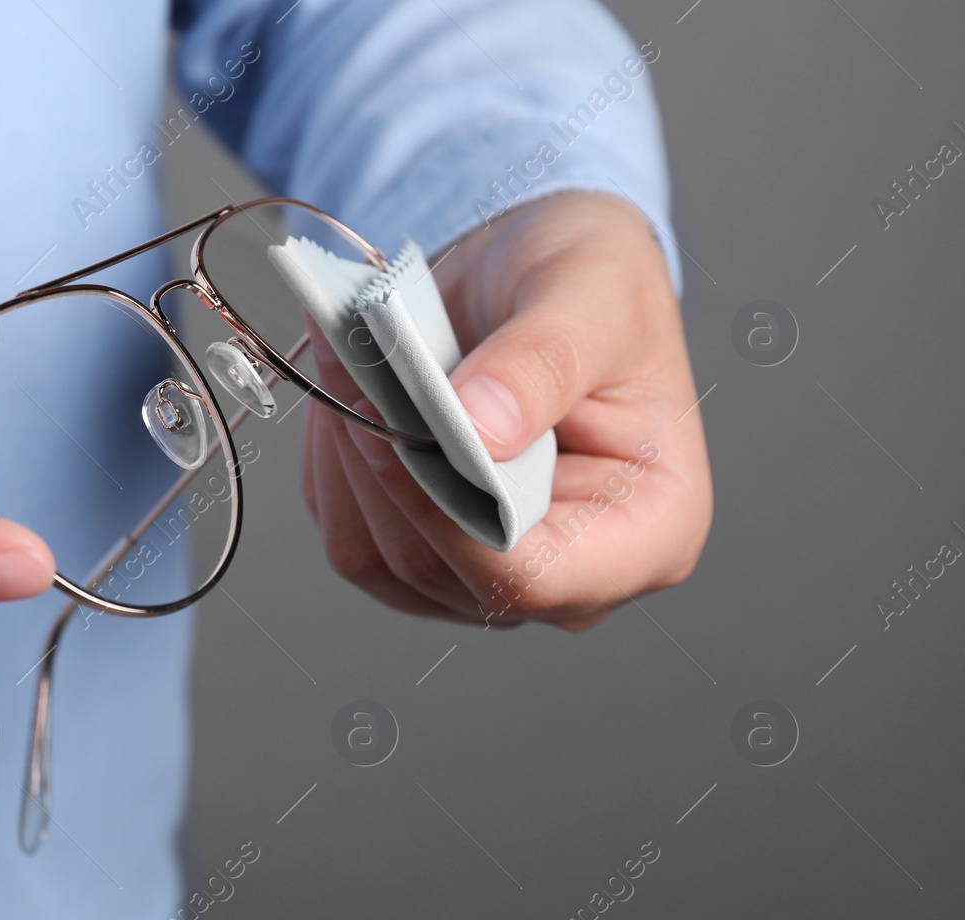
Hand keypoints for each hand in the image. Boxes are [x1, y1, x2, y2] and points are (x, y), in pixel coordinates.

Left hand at [304, 191, 712, 628]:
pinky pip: (348, 532)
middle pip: (441, 567)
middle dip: (389, 464)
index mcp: (649, 533)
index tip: (402, 424)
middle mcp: (568, 576)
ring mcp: (485, 572)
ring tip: (352, 358)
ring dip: (349, 456)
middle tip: (360, 360)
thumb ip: (541, 362)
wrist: (534, 277)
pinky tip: (349, 389)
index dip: (452, 516)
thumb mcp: (592, 293)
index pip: (533, 575)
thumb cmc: (595, 284)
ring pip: (378, 557)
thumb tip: (478, 428)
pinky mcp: (418, 551)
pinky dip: (335, 460)